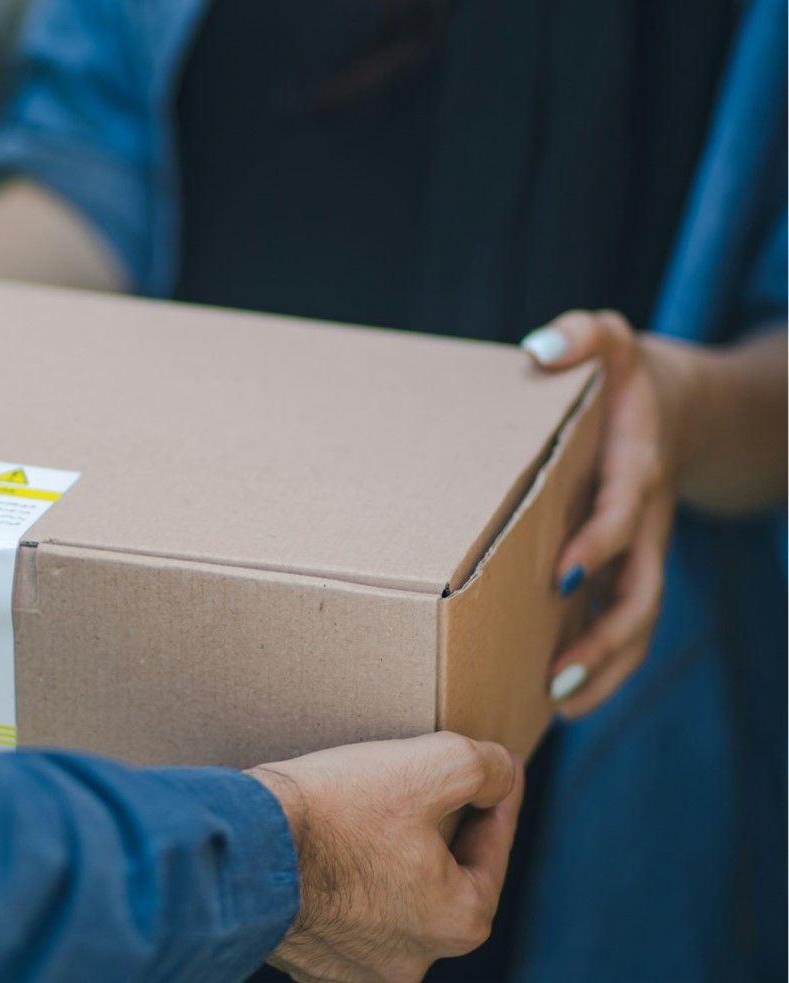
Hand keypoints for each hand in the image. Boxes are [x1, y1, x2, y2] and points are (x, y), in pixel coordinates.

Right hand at [250, 732, 523, 982]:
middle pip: (444, 878)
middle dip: (441, 831)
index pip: (494, 847)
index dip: (496, 797)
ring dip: (390, 860)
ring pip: (393, 899)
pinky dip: (345, 886)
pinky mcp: (311, 963)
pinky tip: (330, 851)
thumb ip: (486, 767)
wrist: (242, 847)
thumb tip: (501, 773)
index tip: (495, 767)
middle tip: (427, 785)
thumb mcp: (431, 765)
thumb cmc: (334, 811)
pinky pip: (344, 917)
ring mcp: (358, 970)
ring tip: (371, 813)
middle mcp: (414, 960)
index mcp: (458, 920)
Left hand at [520, 310, 678, 716]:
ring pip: (636, 623)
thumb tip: (539, 349)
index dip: (600, 544)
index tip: (562, 574)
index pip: (623, 514)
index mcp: (637, 469)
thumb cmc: (625, 378)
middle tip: (558, 677)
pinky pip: (621, 625)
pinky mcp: (627, 570)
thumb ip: (581, 336)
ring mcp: (641, 553)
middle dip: (604, 639)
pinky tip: (558, 697)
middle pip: (640, 593)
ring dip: (604, 667)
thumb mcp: (609, 340)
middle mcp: (644, 521)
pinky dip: (601, 663)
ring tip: (558, 705)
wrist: (679, 407)